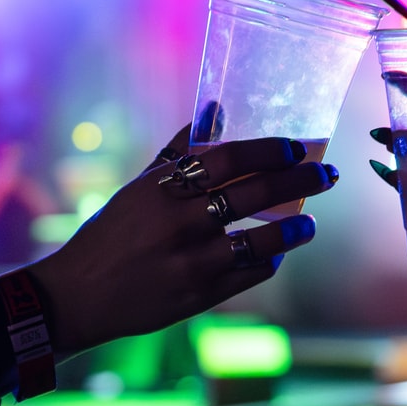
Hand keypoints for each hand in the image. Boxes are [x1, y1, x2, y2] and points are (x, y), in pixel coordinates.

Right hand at [28, 125, 338, 350]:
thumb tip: (216, 109)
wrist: (79, 296)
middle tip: (327, 174)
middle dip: (302, 179)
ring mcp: (192, 261)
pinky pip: (252, 272)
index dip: (271, 149)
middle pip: (257, 193)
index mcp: (163, 187)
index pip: (230, 157)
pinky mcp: (201, 296)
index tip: (295, 147)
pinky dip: (270, 259)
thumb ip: (178, 149)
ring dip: (296, 228)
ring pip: (263, 238)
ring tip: (308, 222)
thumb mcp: (139, 186)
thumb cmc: (111, 233)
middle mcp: (180, 222)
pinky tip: (276, 251)